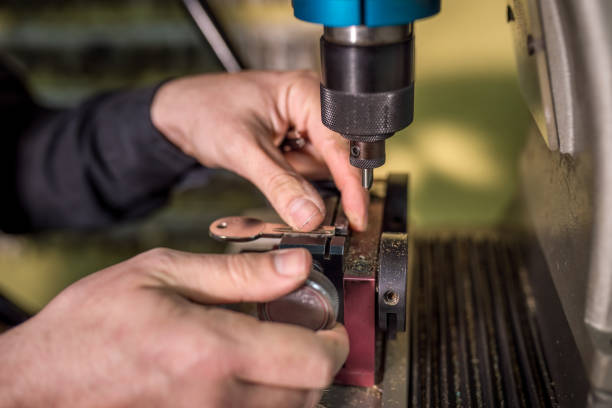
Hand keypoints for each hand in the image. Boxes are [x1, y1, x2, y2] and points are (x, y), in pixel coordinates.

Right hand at [0, 248, 347, 406]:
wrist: (39, 382)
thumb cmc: (90, 325)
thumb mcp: (160, 274)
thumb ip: (236, 273)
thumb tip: (296, 267)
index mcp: (212, 351)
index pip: (313, 361)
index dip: (335, 341)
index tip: (331, 325)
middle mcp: (215, 401)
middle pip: (308, 394)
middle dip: (317, 360)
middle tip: (300, 332)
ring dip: (293, 384)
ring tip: (268, 352)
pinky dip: (264, 402)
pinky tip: (242, 377)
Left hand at [151, 71, 368, 230]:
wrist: (179, 114)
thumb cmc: (205, 110)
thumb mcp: (243, 149)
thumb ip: (280, 184)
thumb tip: (310, 214)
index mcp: (307, 93)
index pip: (340, 145)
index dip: (351, 184)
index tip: (357, 216)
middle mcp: (312, 106)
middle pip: (337, 158)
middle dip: (317, 180)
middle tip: (292, 188)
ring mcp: (304, 125)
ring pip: (322, 169)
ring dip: (300, 180)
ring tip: (263, 161)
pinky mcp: (295, 142)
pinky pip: (307, 171)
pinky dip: (293, 181)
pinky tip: (269, 166)